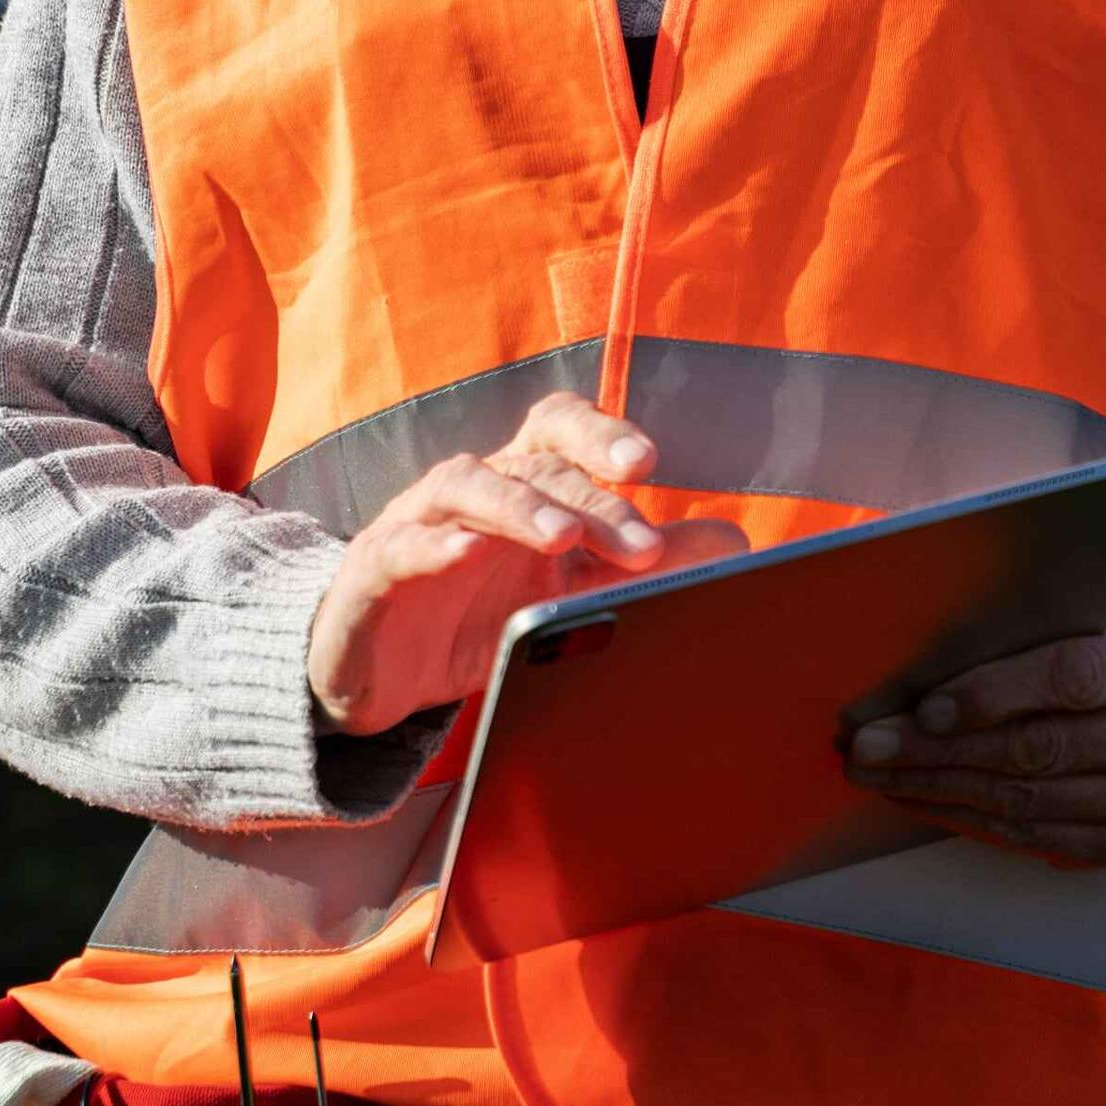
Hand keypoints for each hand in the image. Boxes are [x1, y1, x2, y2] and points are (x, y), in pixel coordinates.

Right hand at [304, 392, 746, 734]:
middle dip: (590, 502)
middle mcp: (471, 491)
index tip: (649, 462)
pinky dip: (432, 546)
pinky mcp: (371, 573)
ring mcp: (415, 525)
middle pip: (530, 465)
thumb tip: (734, 540)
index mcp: (520, 484)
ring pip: (463, 486)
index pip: (560, 432)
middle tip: (641, 546)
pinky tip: (465, 554)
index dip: (601, 434)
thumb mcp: (568, 592)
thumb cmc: (477, 615)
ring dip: (517, 505)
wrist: (377, 674)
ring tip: (562, 535)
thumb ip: (641, 564)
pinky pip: (398, 547)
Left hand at [842, 588, 1105, 866]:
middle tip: (869, 747)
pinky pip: (1034, 837)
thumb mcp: (1098, 612)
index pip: (1071, 679)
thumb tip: (928, 656)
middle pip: (1037, 750)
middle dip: (940, 750)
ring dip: (941, 789)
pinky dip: (970, 819)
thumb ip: (1035, 627)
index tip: (925, 706)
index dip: (994, 694)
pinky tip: (924, 798)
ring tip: (880, 774)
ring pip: (1027, 801)